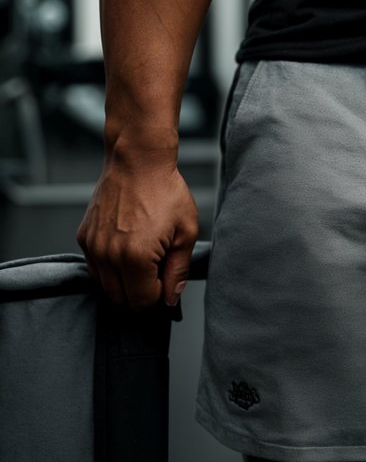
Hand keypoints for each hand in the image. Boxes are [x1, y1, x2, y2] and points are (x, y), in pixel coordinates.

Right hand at [76, 151, 198, 310]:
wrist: (138, 160)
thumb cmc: (165, 191)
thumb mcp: (186, 231)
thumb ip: (179, 270)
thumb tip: (171, 298)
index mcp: (135, 258)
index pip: (142, 301)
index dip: (158, 293)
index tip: (165, 275)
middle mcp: (108, 256)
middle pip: (120, 299)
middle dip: (140, 290)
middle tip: (156, 266)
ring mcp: (92, 246)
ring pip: (105, 285)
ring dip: (124, 280)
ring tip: (142, 253)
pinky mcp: (83, 237)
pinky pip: (95, 266)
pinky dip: (109, 265)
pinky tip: (126, 244)